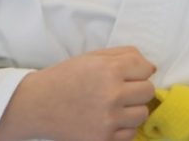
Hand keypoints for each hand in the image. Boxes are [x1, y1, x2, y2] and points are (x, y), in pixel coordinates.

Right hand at [0, 46, 156, 140]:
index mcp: (110, 70)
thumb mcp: (93, 57)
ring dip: (132, 109)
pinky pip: (130, 134)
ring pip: (142, 114)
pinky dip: (123, 128)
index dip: (138, 71)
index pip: (146, 69)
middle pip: (148, 91)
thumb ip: (125, 55)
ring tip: (114, 106)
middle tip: (120, 91)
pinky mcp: (103, 139)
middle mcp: (112, 95)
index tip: (126, 75)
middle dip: (137, 89)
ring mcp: (108, 120)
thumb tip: (151, 67)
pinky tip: (108, 120)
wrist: (37, 105)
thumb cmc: (66, 77)